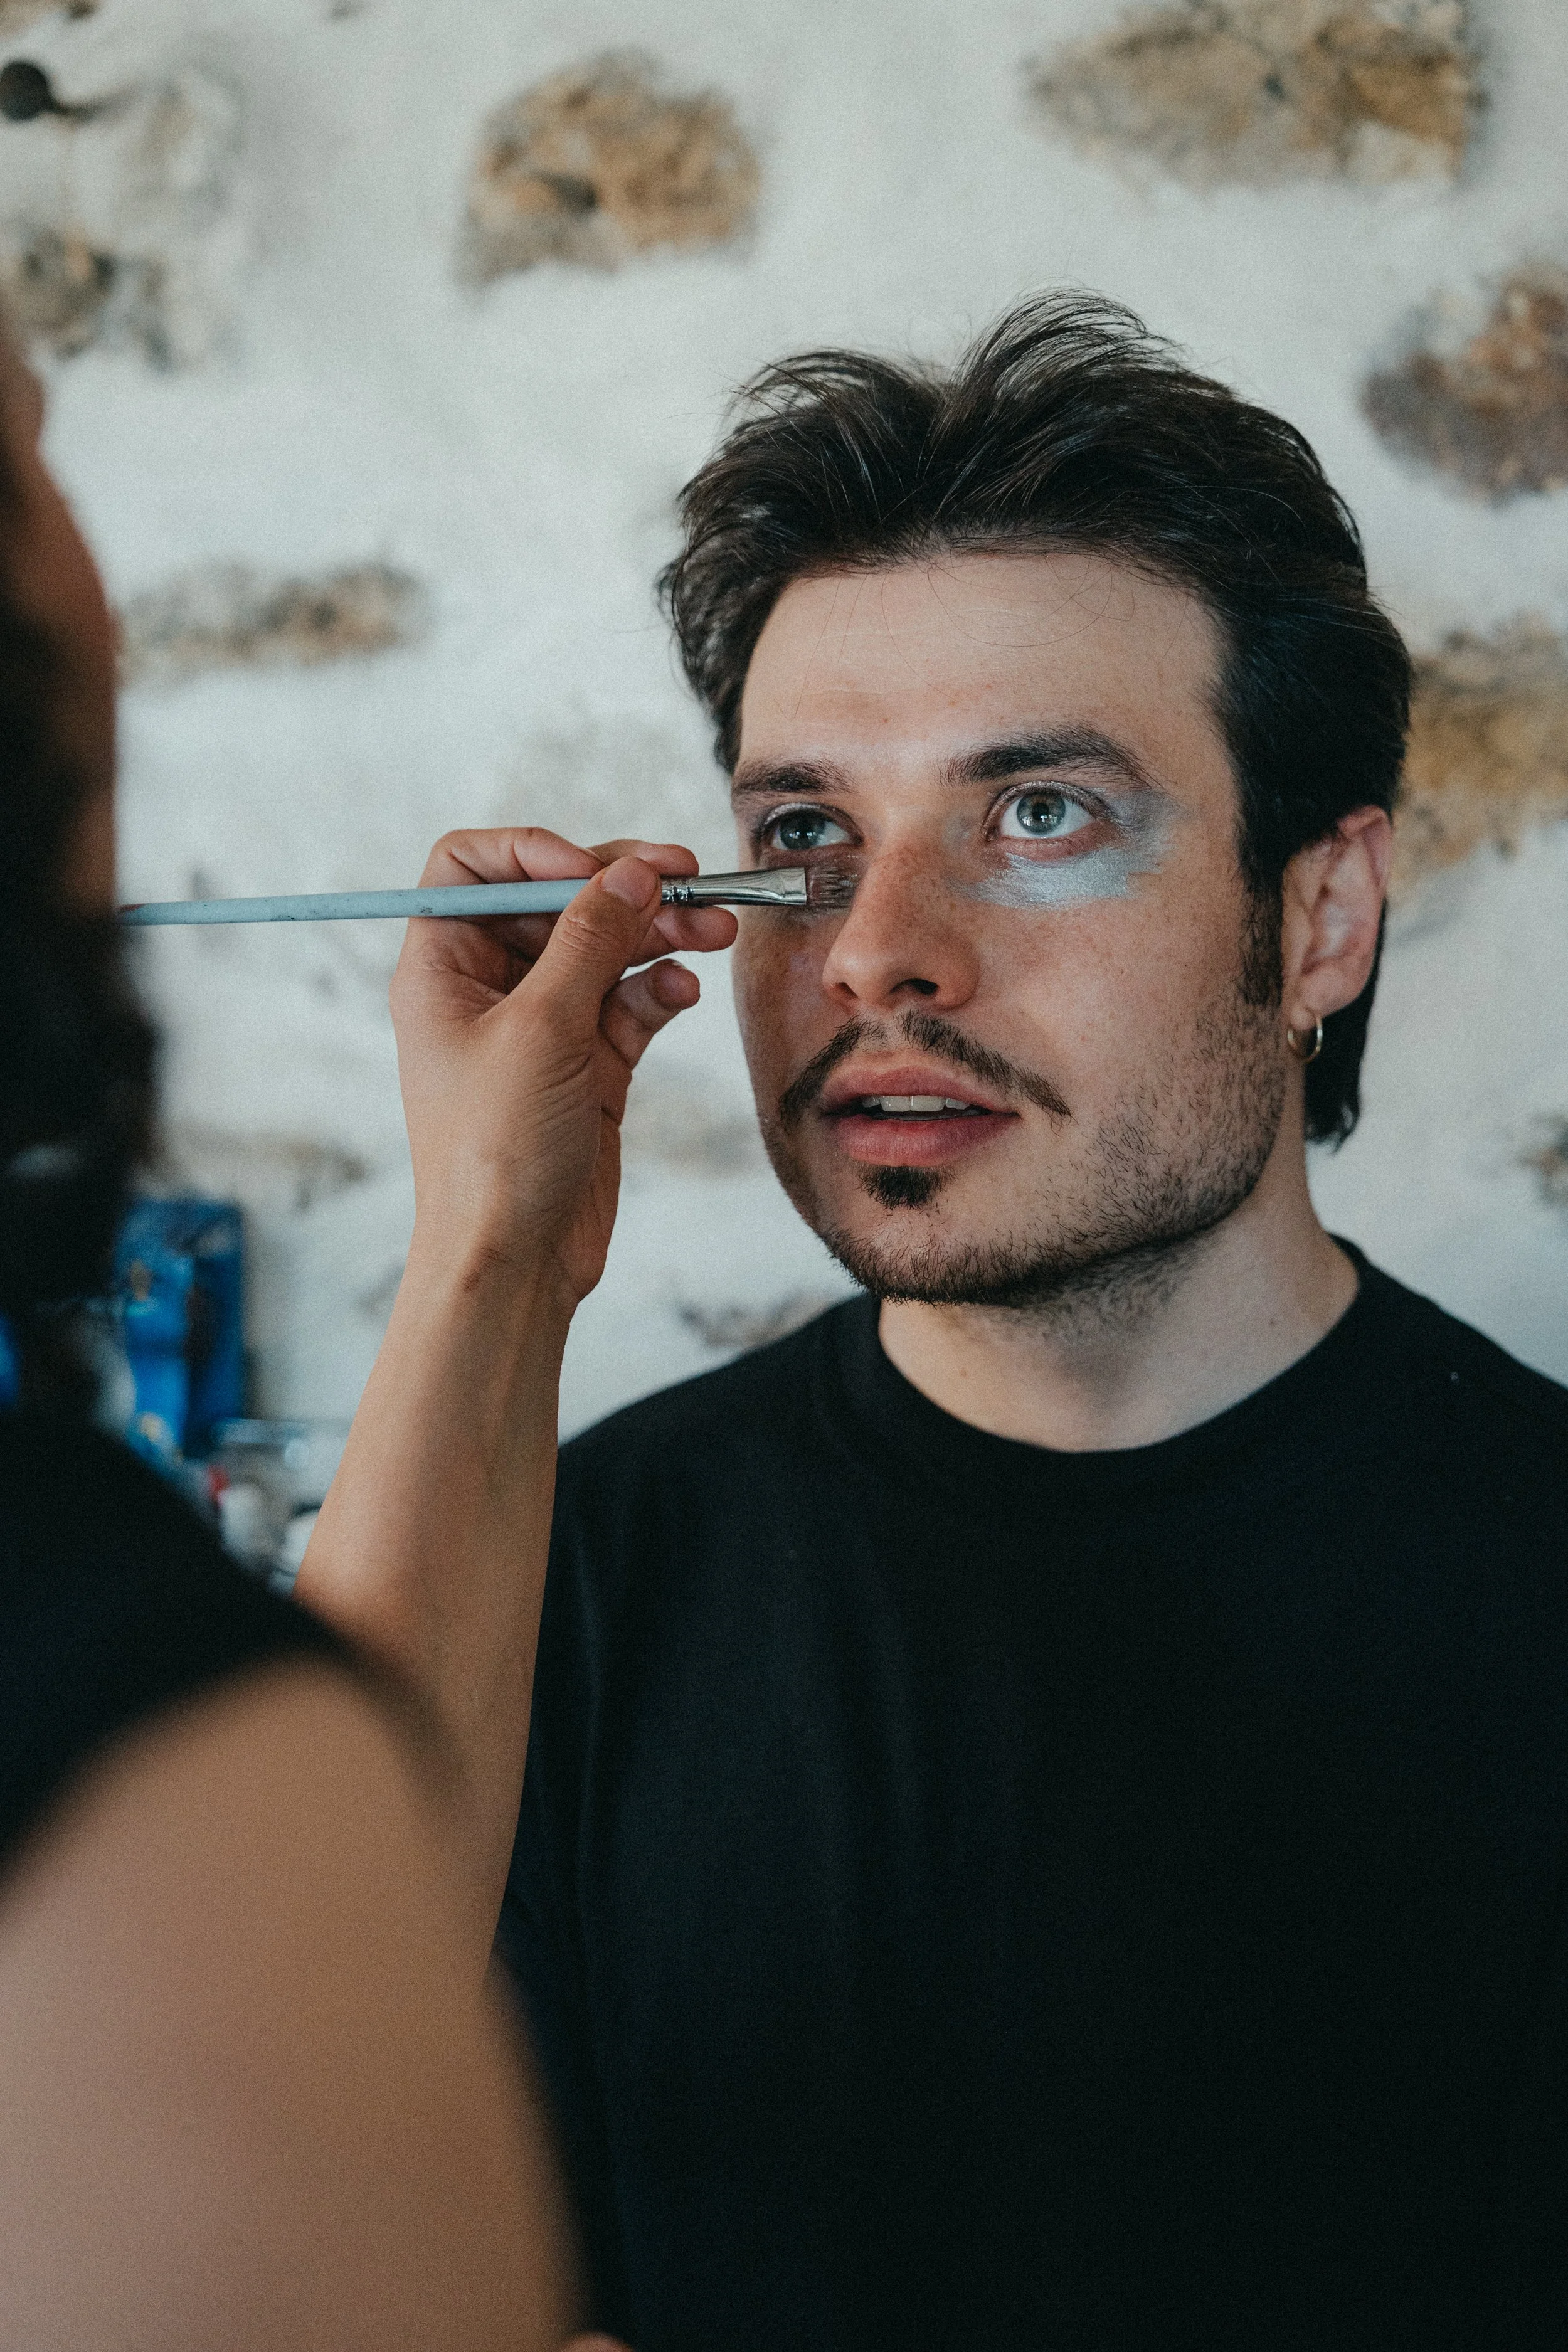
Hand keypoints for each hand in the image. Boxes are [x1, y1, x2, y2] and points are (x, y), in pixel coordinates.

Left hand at [389, 827, 735, 1308]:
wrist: (514, 1259)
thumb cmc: (495, 1154)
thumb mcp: (541, 1028)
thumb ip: (589, 940)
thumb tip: (629, 871)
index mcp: (443, 967)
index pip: (473, 868)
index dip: (534, 853)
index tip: (594, 871)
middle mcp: (488, 988)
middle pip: (556, 901)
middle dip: (622, 888)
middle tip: (690, 879)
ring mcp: (542, 1027)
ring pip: (605, 949)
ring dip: (659, 933)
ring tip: (715, 928)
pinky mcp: (588, 1065)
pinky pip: (629, 1002)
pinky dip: (659, 990)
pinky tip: (683, 992)